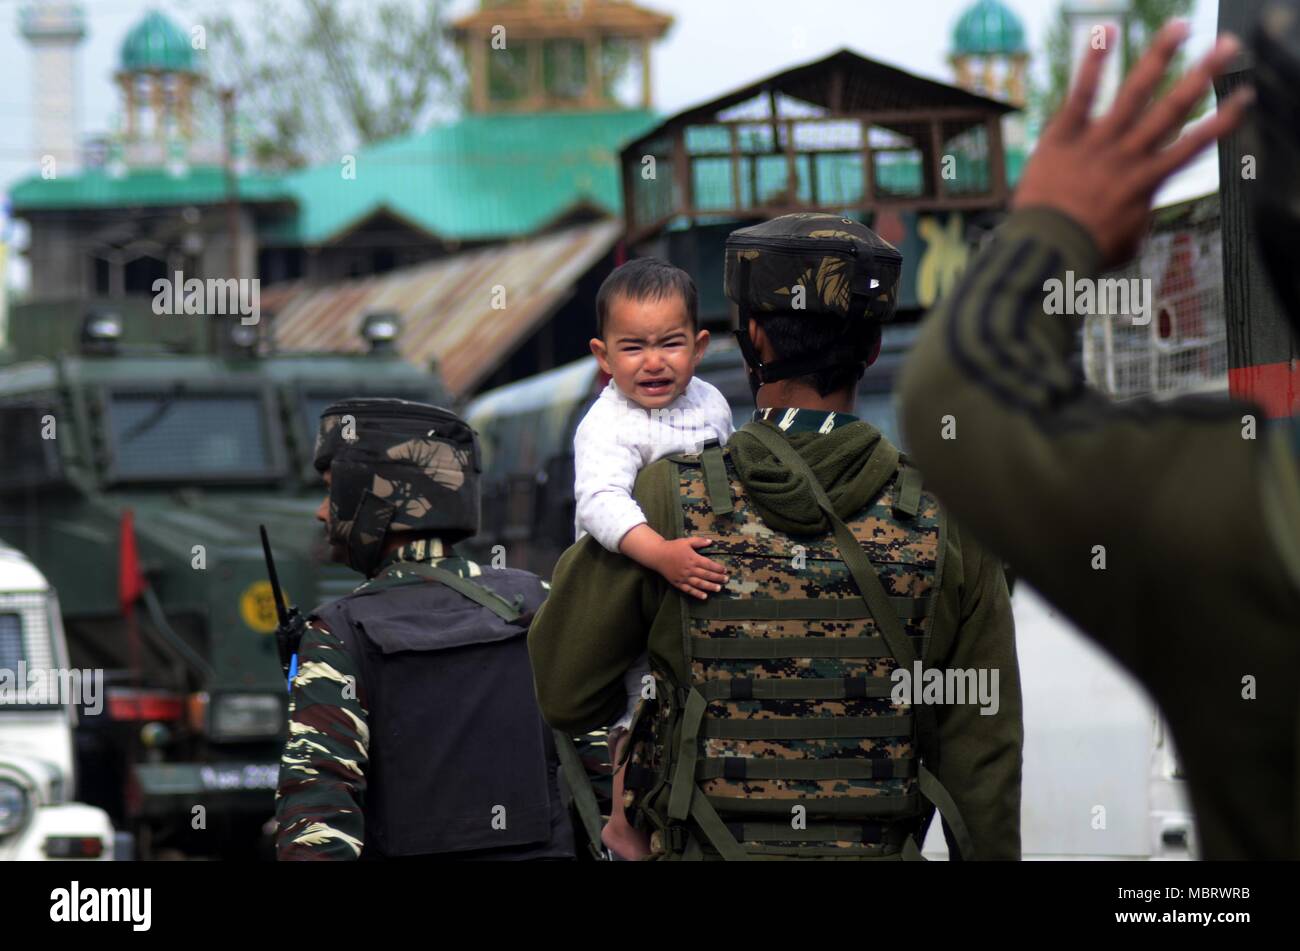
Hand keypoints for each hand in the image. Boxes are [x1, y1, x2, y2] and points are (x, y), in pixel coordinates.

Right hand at [653, 537, 728, 600]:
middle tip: (726, 580)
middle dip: (717, 578)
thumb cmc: (673, 547)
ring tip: (718, 589)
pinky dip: (697, 594)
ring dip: (710, 587)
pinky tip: (704, 596)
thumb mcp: (686, 541)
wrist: (658, 555)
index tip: (725, 570)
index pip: (709, 564)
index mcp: (693, 558)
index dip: (718, 568)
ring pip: (699, 583)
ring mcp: (684, 577)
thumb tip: (711, 542)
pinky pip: (689, 590)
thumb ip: (699, 542)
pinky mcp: (678, 583)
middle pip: (706, 575)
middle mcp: (690, 569)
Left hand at [1013, 21, 1252, 267]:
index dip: (1222, 119)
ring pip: (1135, 92)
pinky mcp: (1064, 135)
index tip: (1243, 96)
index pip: (1195, 143)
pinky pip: (1082, 93)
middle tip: (1226, 46)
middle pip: (1174, 107)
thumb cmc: (1087, 251)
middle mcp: (1129, 154)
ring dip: (1159, 56)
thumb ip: (1139, 219)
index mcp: (1149, 180)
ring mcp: (1098, 141)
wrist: (1047, 247)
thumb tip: (1140, 215)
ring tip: (1180, 26)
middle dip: (1203, 74)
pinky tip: (1106, 31)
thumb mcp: (1127, 241)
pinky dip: (1094, 61)